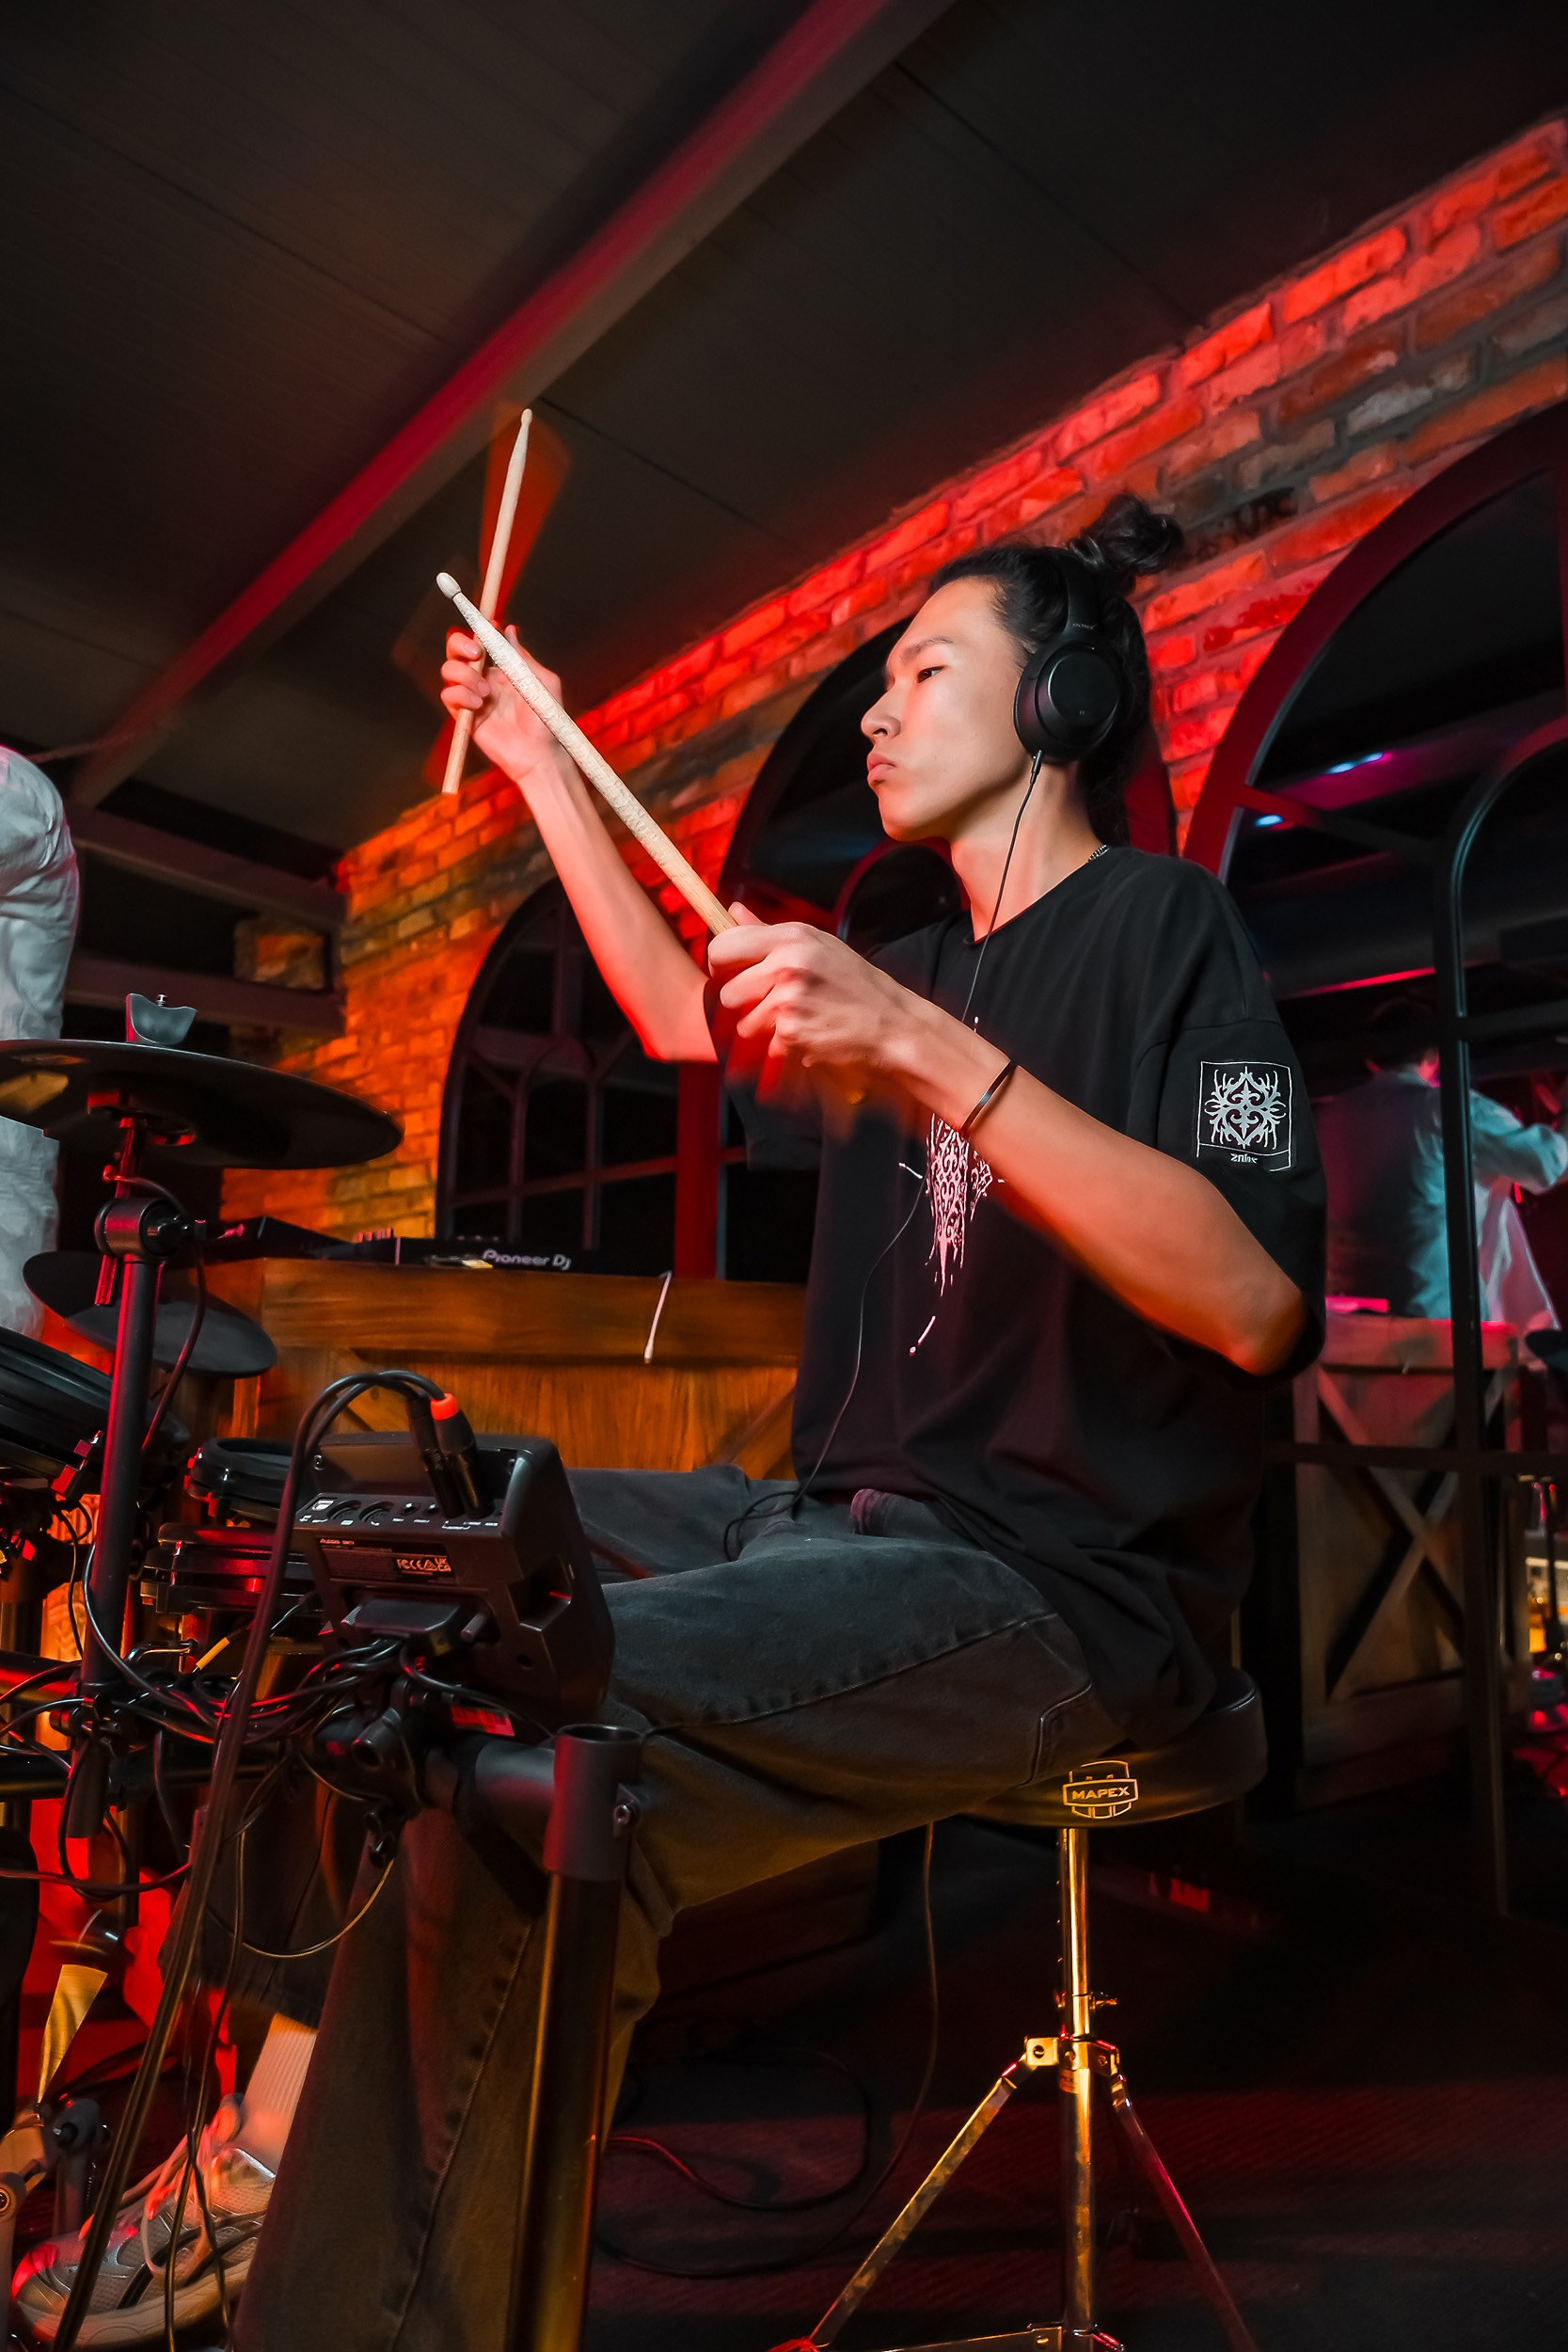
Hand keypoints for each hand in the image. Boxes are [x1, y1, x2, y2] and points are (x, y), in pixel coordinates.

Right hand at [440, 627, 573, 800]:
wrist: (540, 753)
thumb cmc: (547, 720)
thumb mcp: (543, 683)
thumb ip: (523, 658)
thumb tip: (510, 630)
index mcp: (502, 668)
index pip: (481, 641)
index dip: (479, 629)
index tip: (488, 626)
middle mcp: (484, 678)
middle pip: (456, 650)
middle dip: (459, 644)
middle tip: (475, 652)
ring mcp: (472, 696)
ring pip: (449, 670)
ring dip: (464, 674)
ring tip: (485, 692)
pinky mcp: (465, 716)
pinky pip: (448, 696)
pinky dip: (460, 695)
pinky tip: (478, 704)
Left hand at [708, 915, 924, 1087]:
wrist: (894, 1025)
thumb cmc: (857, 985)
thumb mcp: (818, 945)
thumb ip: (768, 932)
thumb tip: (731, 909)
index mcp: (792, 937)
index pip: (724, 946)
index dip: (720, 964)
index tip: (729, 973)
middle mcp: (787, 964)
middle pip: (728, 992)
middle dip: (744, 1005)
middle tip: (772, 1006)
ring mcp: (788, 1001)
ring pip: (744, 1025)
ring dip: (764, 1031)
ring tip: (798, 1021)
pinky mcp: (792, 1034)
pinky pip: (767, 1046)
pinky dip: (785, 1049)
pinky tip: (812, 1036)